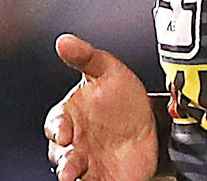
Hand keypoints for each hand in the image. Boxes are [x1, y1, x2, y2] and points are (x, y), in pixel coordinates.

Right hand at [44, 34, 158, 180]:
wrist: (151, 121)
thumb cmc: (121, 95)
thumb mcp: (107, 70)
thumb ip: (85, 56)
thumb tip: (63, 40)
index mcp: (68, 117)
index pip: (55, 124)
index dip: (57, 128)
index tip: (64, 133)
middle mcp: (73, 144)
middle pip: (60, 155)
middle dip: (63, 160)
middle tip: (71, 165)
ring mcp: (87, 163)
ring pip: (73, 173)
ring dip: (72, 176)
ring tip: (76, 177)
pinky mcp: (104, 178)